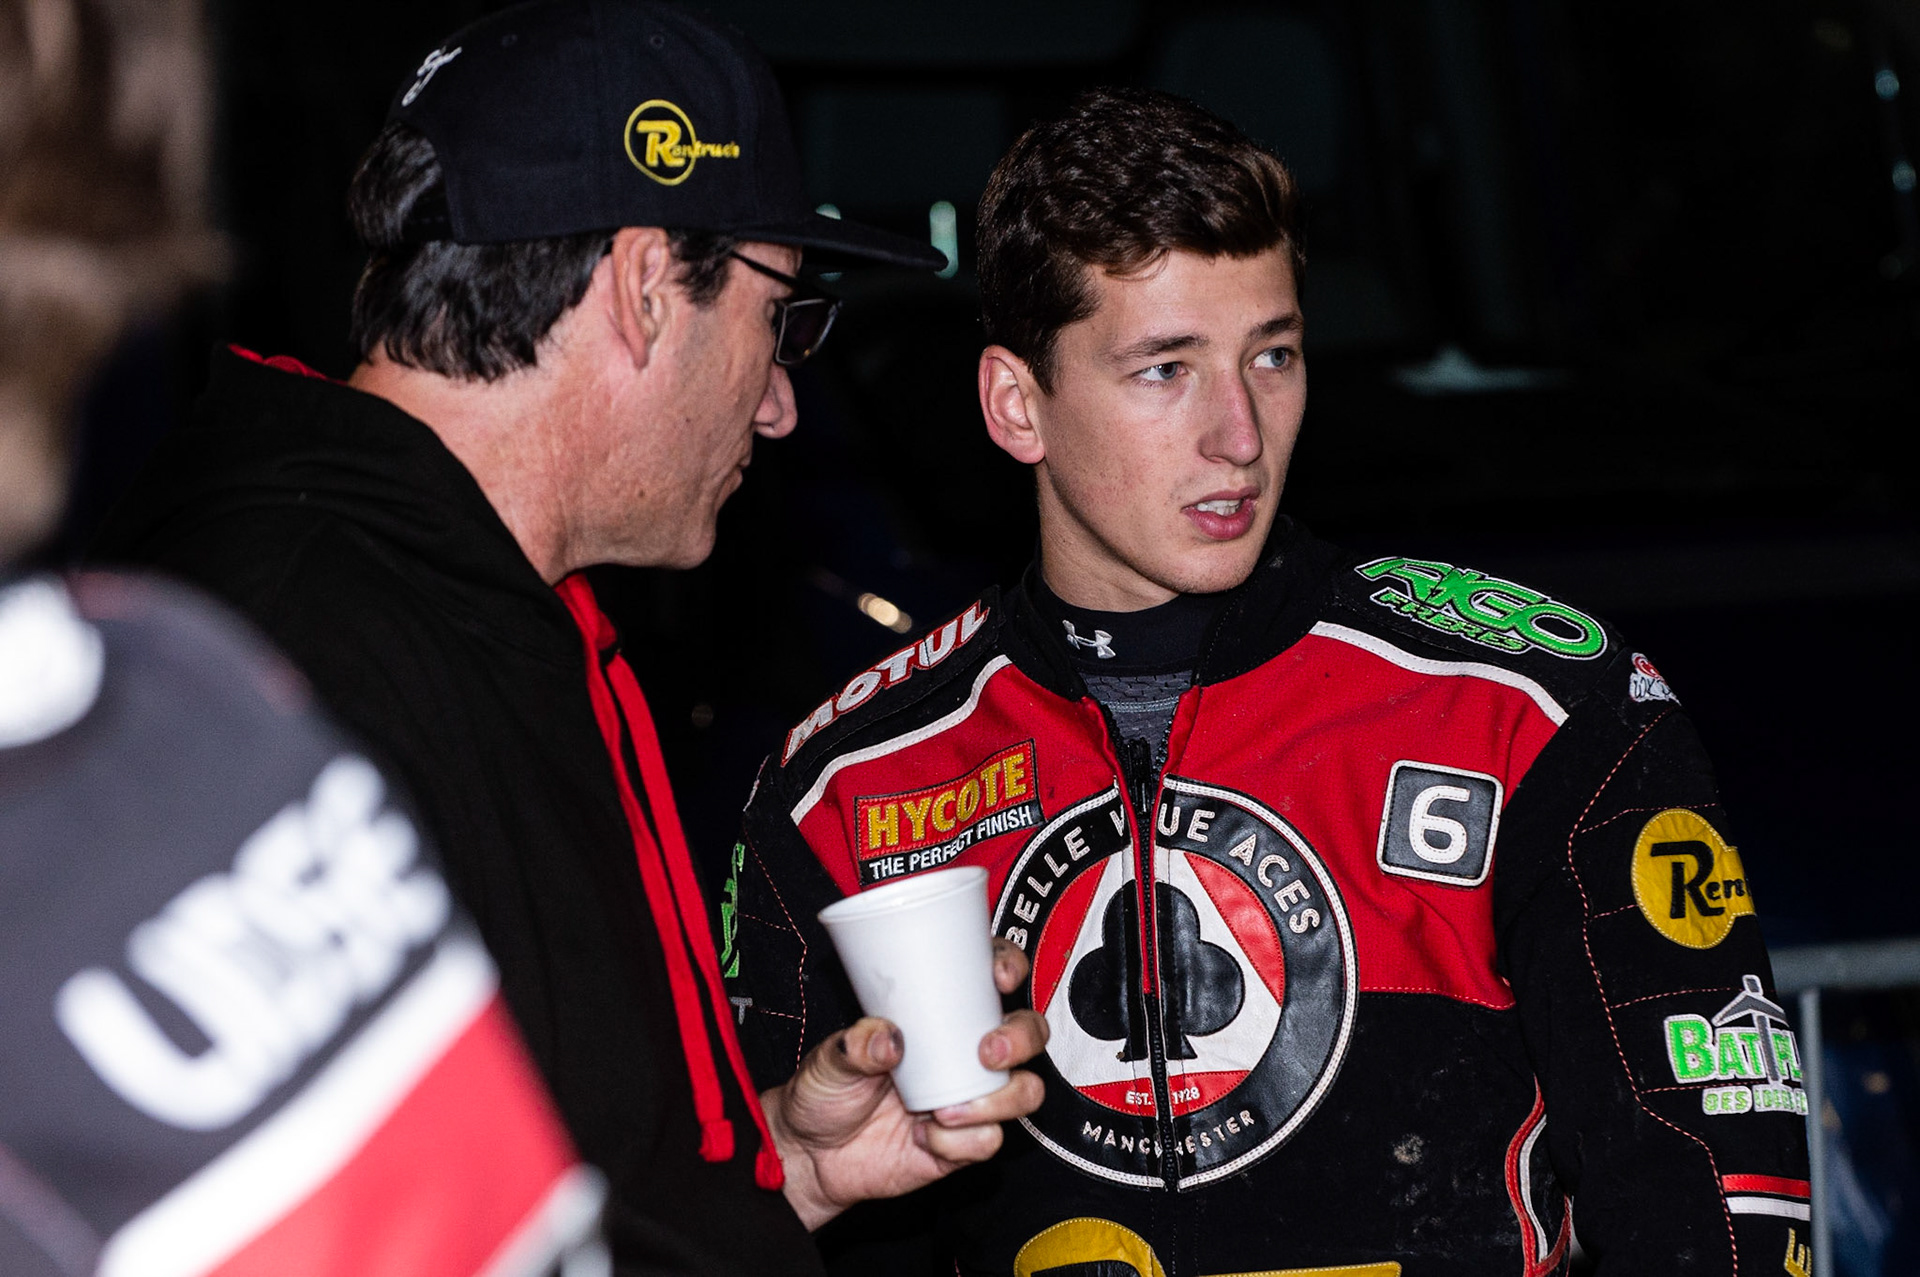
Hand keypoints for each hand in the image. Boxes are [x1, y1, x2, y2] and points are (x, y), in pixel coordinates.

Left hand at [763, 938, 1047, 1230]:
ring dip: (998, 1100)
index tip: (1000, 976)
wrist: (813, 1158)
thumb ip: (855, 1045)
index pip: (989, 977)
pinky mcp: (965, 1143)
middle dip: (1022, 1038)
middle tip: (988, 1051)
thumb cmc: (826, 1092)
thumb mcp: (829, 1057)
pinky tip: (924, 1137)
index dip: (1009, 967)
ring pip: (1024, 1091)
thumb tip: (889, 1039)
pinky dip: (960, 1142)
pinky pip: (989, 1141)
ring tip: (945, 1110)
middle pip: (1028, 1033)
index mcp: (938, 1017)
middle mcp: (963, 1054)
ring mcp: (970, 1098)